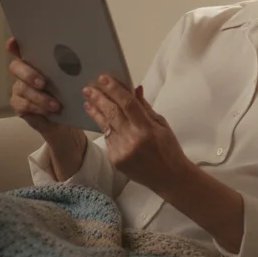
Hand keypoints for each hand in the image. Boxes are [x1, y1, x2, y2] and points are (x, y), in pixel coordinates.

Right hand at [6, 37, 79, 145]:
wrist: (68, 115)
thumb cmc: (70, 90)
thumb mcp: (73, 77)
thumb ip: (71, 66)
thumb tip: (80, 56)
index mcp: (36, 60)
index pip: (20, 48)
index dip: (14, 44)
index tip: (13, 42)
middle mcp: (24, 72)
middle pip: (16, 67)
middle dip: (29, 74)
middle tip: (43, 83)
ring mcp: (19, 88)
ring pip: (21, 88)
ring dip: (40, 97)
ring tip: (56, 105)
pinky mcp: (19, 104)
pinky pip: (24, 105)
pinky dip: (38, 108)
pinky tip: (49, 112)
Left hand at [82, 74, 189, 191]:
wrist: (169, 178)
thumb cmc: (169, 149)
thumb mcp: (162, 125)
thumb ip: (145, 108)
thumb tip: (134, 89)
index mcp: (147, 129)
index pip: (128, 104)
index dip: (115, 90)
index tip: (104, 79)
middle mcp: (132, 140)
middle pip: (112, 113)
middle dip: (99, 99)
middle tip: (88, 88)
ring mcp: (122, 151)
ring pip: (106, 126)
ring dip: (96, 112)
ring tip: (88, 101)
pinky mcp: (115, 160)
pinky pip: (108, 139)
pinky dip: (105, 128)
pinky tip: (100, 119)